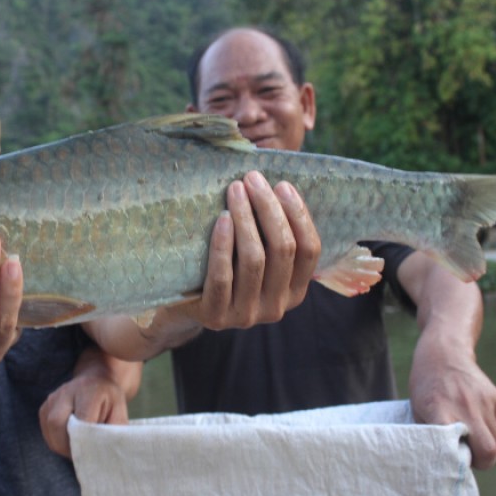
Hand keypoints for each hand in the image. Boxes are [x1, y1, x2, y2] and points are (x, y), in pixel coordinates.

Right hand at [39, 368, 129, 458]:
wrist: (96, 382)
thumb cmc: (109, 401)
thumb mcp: (119, 413)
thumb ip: (113, 431)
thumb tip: (106, 453)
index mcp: (89, 391)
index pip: (81, 420)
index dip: (84, 442)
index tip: (91, 455)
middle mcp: (67, 391)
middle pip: (57, 423)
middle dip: (66, 445)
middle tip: (80, 456)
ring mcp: (53, 398)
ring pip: (49, 429)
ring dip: (60, 445)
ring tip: (75, 450)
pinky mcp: (45, 406)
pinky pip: (45, 429)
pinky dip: (55, 441)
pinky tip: (68, 441)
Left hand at [172, 171, 319, 329]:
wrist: (186, 304)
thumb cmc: (227, 266)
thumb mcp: (256, 254)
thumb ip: (272, 230)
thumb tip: (279, 180)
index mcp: (295, 292)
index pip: (310, 251)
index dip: (298, 215)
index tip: (282, 185)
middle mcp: (276, 308)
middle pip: (283, 250)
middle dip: (269, 208)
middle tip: (252, 178)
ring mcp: (247, 316)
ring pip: (254, 259)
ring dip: (246, 218)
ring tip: (235, 190)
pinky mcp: (216, 317)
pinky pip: (223, 276)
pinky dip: (223, 244)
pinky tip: (223, 218)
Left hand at [409, 332, 495, 469]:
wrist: (443, 352)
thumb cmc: (425, 383)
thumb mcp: (417, 408)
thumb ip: (431, 433)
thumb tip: (442, 456)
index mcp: (442, 412)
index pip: (461, 448)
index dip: (460, 460)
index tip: (452, 458)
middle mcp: (467, 408)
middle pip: (489, 451)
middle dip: (480, 460)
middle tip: (465, 453)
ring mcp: (484, 402)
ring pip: (495, 440)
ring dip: (483, 443)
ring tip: (466, 431)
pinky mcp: (495, 398)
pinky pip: (495, 424)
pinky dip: (486, 426)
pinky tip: (470, 412)